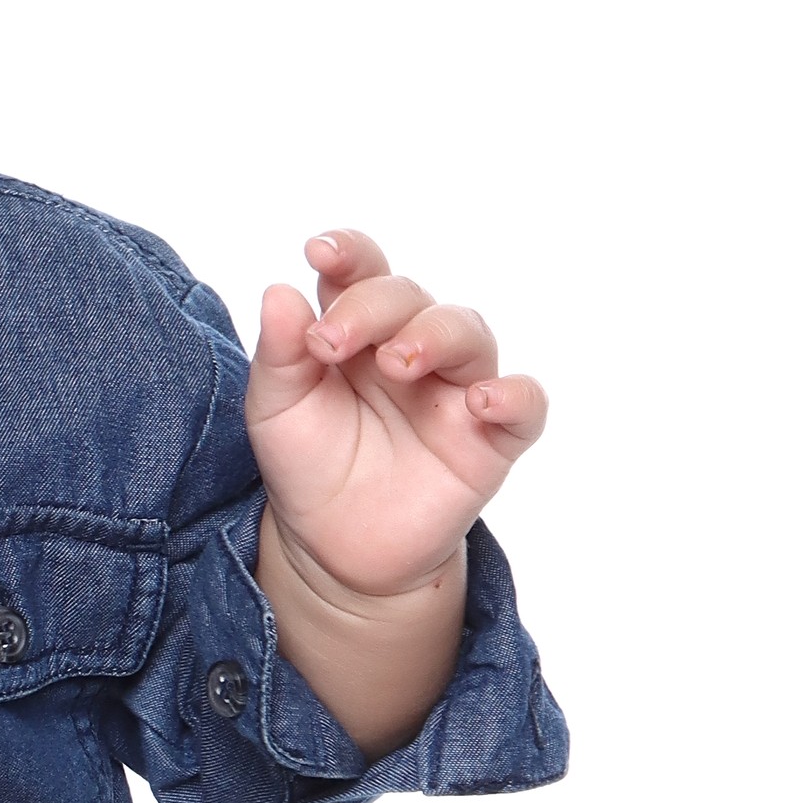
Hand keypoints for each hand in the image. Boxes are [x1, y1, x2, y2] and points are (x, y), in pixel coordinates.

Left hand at [247, 228, 547, 601]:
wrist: (334, 549)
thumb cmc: (309, 464)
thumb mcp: (276, 412)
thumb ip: (279, 356)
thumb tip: (279, 291)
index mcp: (359, 330)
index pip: (363, 272)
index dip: (349, 252)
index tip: (319, 253)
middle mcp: (412, 347)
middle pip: (411, 297)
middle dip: (374, 307)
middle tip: (332, 342)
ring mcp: (455, 389)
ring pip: (470, 333)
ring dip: (436, 335)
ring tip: (397, 363)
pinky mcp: (491, 439)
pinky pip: (525, 405)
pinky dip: (514, 395)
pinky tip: (481, 402)